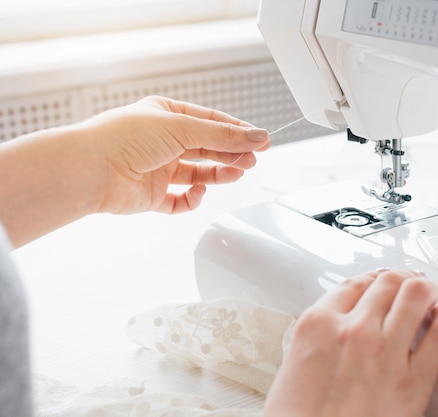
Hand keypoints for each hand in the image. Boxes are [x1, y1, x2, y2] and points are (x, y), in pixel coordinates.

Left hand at [84, 96, 269, 213]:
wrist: (91, 169)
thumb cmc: (126, 138)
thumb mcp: (183, 127)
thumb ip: (223, 135)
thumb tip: (257, 135)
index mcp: (167, 115)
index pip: (211, 122)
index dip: (237, 131)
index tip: (261, 140)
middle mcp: (163, 141)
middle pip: (207, 148)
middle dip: (231, 152)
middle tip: (253, 158)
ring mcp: (157, 168)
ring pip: (198, 173)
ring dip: (219, 173)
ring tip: (236, 173)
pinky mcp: (152, 195)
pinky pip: (180, 200)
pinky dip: (193, 198)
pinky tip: (198, 191)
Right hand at [263, 269, 437, 416]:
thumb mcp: (294, 366)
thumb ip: (321, 338)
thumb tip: (338, 330)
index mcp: (318, 325)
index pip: (353, 283)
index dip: (372, 279)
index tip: (379, 282)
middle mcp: (353, 331)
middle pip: (387, 281)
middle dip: (401, 280)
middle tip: (407, 284)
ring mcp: (385, 352)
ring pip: (416, 294)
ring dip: (425, 290)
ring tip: (428, 296)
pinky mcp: (414, 382)